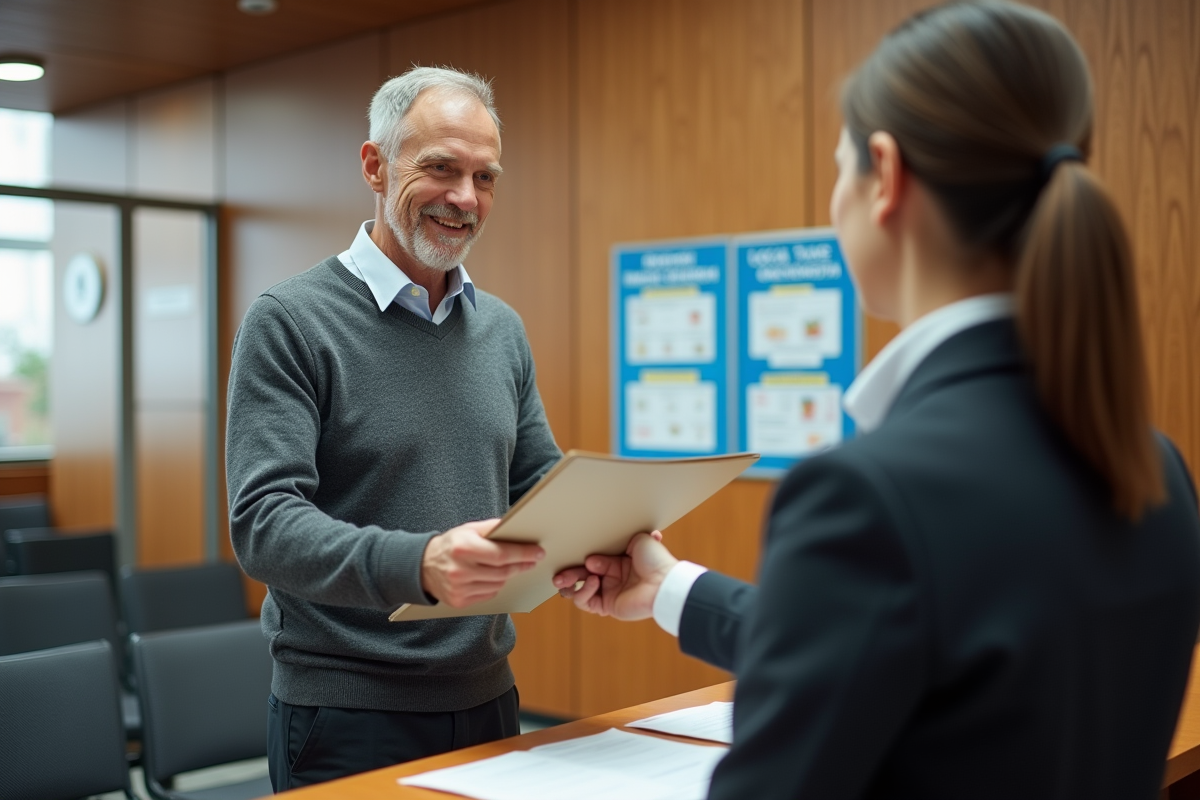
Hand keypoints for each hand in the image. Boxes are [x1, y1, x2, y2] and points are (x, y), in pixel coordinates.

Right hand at [421, 519, 544, 607]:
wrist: (422, 566)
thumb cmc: (451, 544)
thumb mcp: (468, 529)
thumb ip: (492, 527)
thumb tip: (516, 526)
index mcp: (463, 548)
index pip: (501, 555)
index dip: (523, 554)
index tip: (538, 552)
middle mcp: (460, 570)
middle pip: (502, 572)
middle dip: (521, 565)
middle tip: (533, 559)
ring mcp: (459, 589)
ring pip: (497, 585)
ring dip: (507, 576)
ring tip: (508, 566)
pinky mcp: (459, 602)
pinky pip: (488, 595)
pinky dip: (494, 586)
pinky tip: (491, 577)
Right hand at [552, 531, 676, 620]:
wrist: (664, 582)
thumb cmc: (656, 560)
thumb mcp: (639, 539)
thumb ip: (621, 538)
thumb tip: (601, 548)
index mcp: (619, 561)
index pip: (592, 559)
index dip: (581, 556)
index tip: (576, 551)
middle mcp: (613, 577)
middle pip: (581, 575)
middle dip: (568, 573)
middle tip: (558, 573)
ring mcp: (609, 593)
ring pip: (579, 590)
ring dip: (569, 584)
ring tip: (563, 580)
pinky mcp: (608, 607)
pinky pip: (587, 602)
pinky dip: (583, 591)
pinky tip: (591, 582)